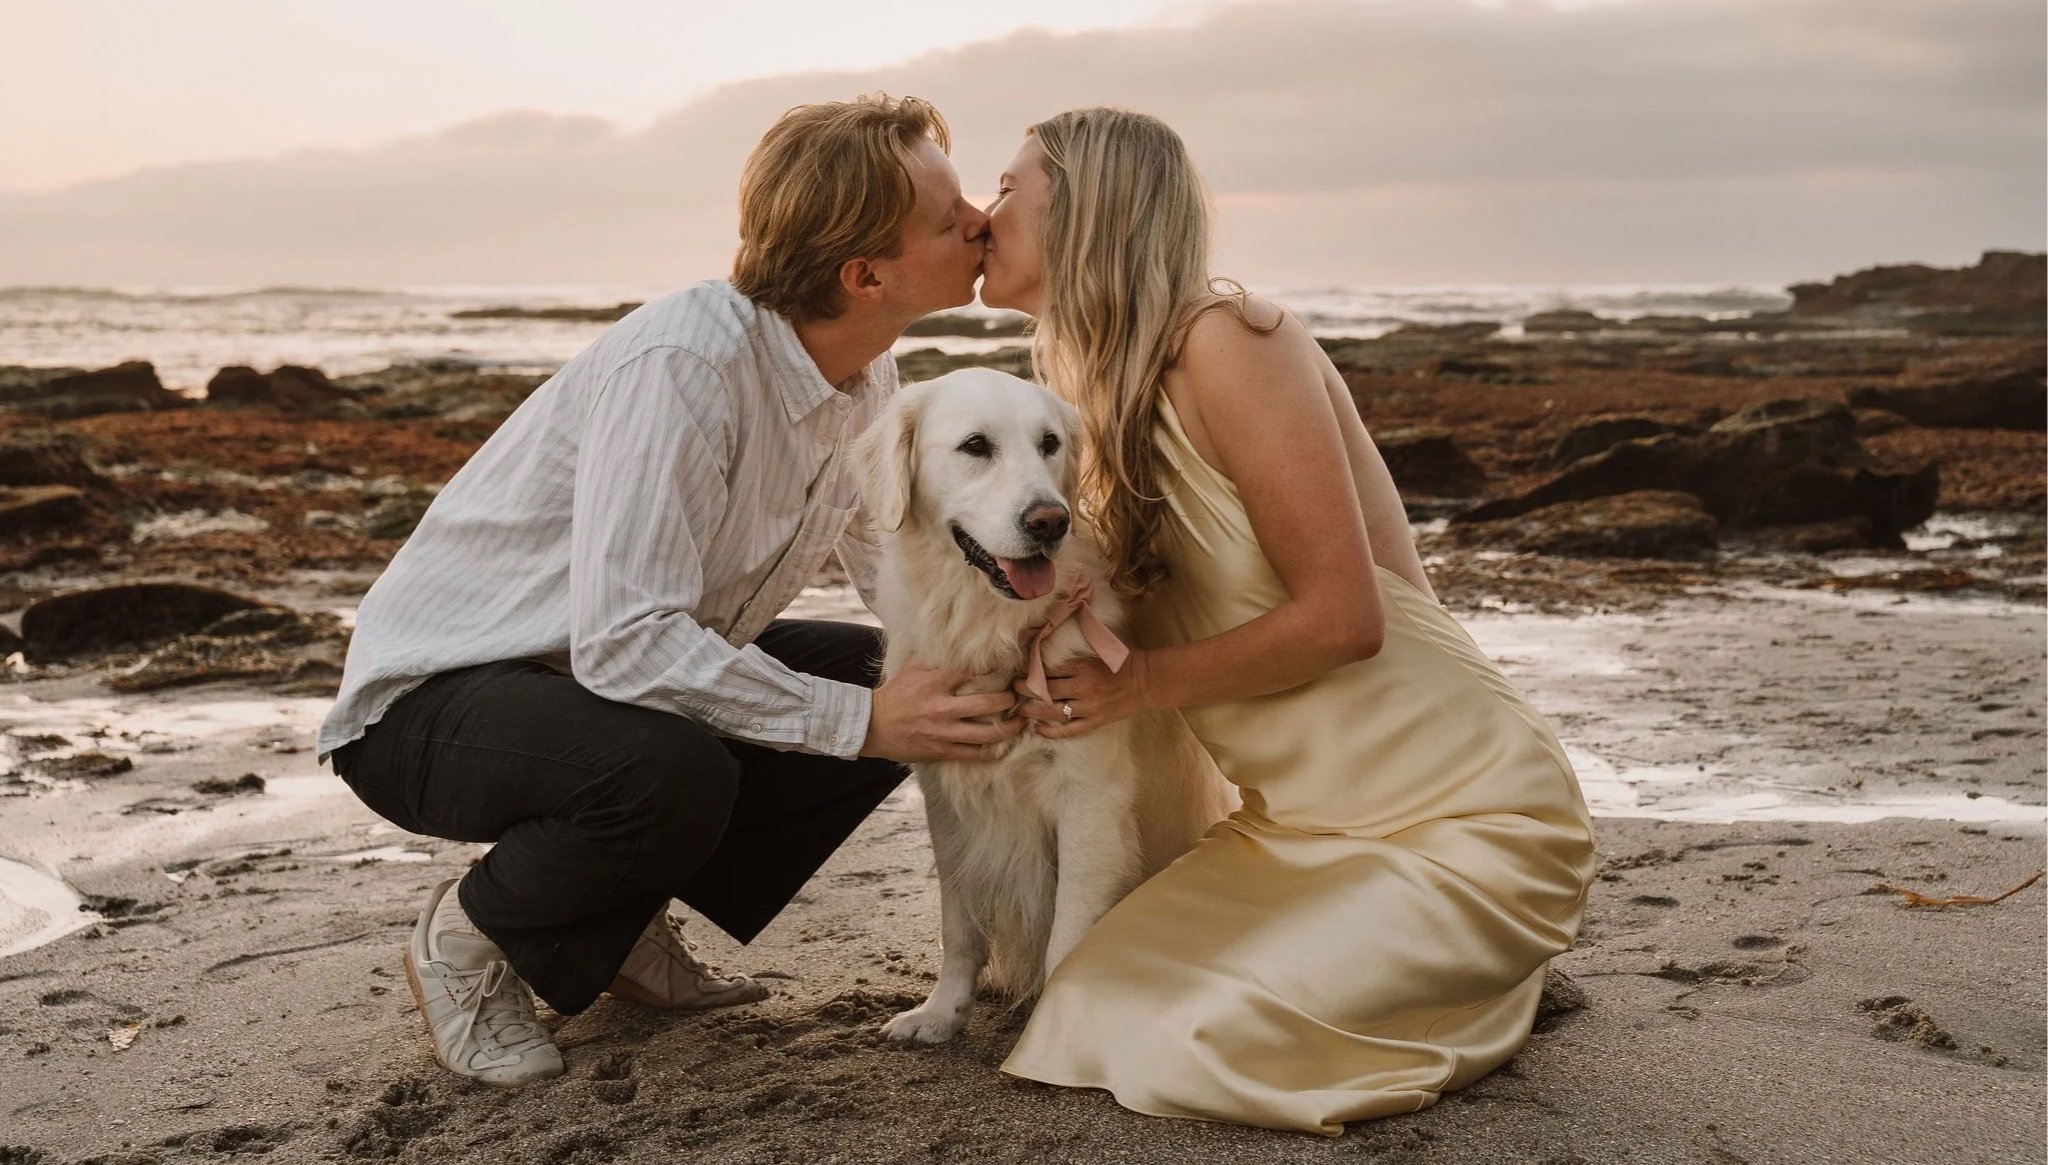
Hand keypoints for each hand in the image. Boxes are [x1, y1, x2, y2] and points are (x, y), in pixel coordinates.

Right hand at [860, 658, 1022, 761]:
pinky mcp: (940, 751)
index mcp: (934, 682)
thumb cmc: (895, 694)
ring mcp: (942, 731)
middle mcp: (940, 707)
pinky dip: (990, 751)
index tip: (1010, 667)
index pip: (972, 671)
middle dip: (1008, 699)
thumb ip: (934, 654)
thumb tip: (955, 637)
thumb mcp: (910, 667)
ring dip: (1008, 728)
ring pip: (985, 733)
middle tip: (1017, 696)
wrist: (872, 726)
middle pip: (986, 703)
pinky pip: (973, 754)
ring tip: (1019, 722)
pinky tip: (1002, 746)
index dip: (996, 668)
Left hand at [1010, 650, 1151, 739]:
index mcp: (1083, 667)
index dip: (1030, 671)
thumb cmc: (1124, 659)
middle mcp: (1083, 687)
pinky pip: (1069, 730)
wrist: (1148, 680)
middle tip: (1013, 689)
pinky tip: (1037, 729)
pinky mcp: (1095, 722)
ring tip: (1019, 710)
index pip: (1047, 670)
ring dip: (1031, 711)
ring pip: (1052, 712)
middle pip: (1045, 690)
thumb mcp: (1100, 647)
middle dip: (1024, 690)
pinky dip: (1051, 732)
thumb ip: (1078, 644)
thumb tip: (1051, 637)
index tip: (1020, 671)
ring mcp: (1089, 708)